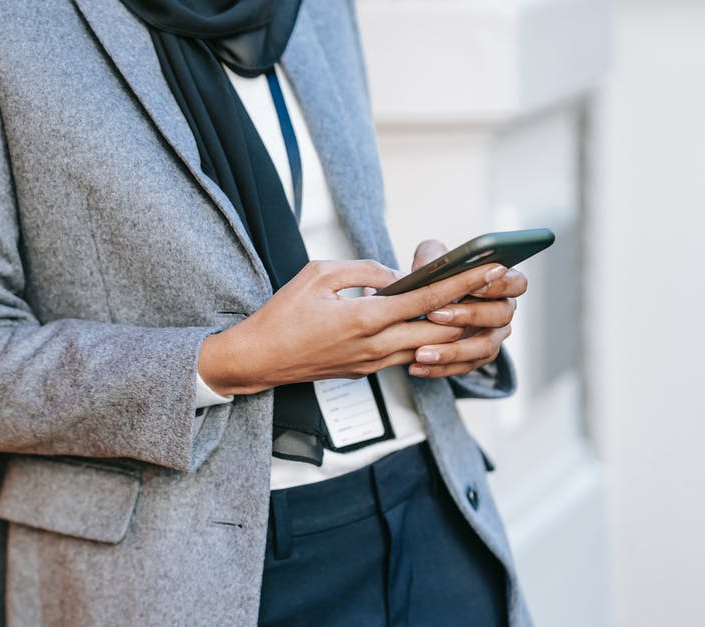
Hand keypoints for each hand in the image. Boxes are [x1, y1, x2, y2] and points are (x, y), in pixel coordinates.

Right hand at [198, 258, 512, 394]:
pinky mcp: (365, 371)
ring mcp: (371, 363)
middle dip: (470, 309)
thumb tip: (395, 275)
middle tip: (495, 289)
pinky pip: (406, 355)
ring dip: (452, 329)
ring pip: (427, 347)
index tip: (489, 269)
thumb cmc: (281, 315)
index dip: (462, 283)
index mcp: (364, 318)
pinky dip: (426, 340)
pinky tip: (434, 325)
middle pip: (439, 330)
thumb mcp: (318, 274)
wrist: (258, 360)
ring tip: (473, 306)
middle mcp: (374, 346)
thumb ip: (363, 269)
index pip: (426, 299)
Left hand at [405, 239, 527, 377]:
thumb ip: (432, 256)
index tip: (472, 286)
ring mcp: (493, 337)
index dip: (498, 285)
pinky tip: (416, 367)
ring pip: (484, 348)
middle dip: (468, 315)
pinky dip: (439, 369)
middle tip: (434, 315)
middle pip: (501, 315)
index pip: (516, 283)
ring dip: (452, 351)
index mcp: (502, 283)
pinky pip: (464, 367)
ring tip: (421, 352)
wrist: (422, 306)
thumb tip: (428, 266)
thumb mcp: (432, 260)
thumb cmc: (435, 277)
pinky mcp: (477, 358)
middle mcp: (503, 311)